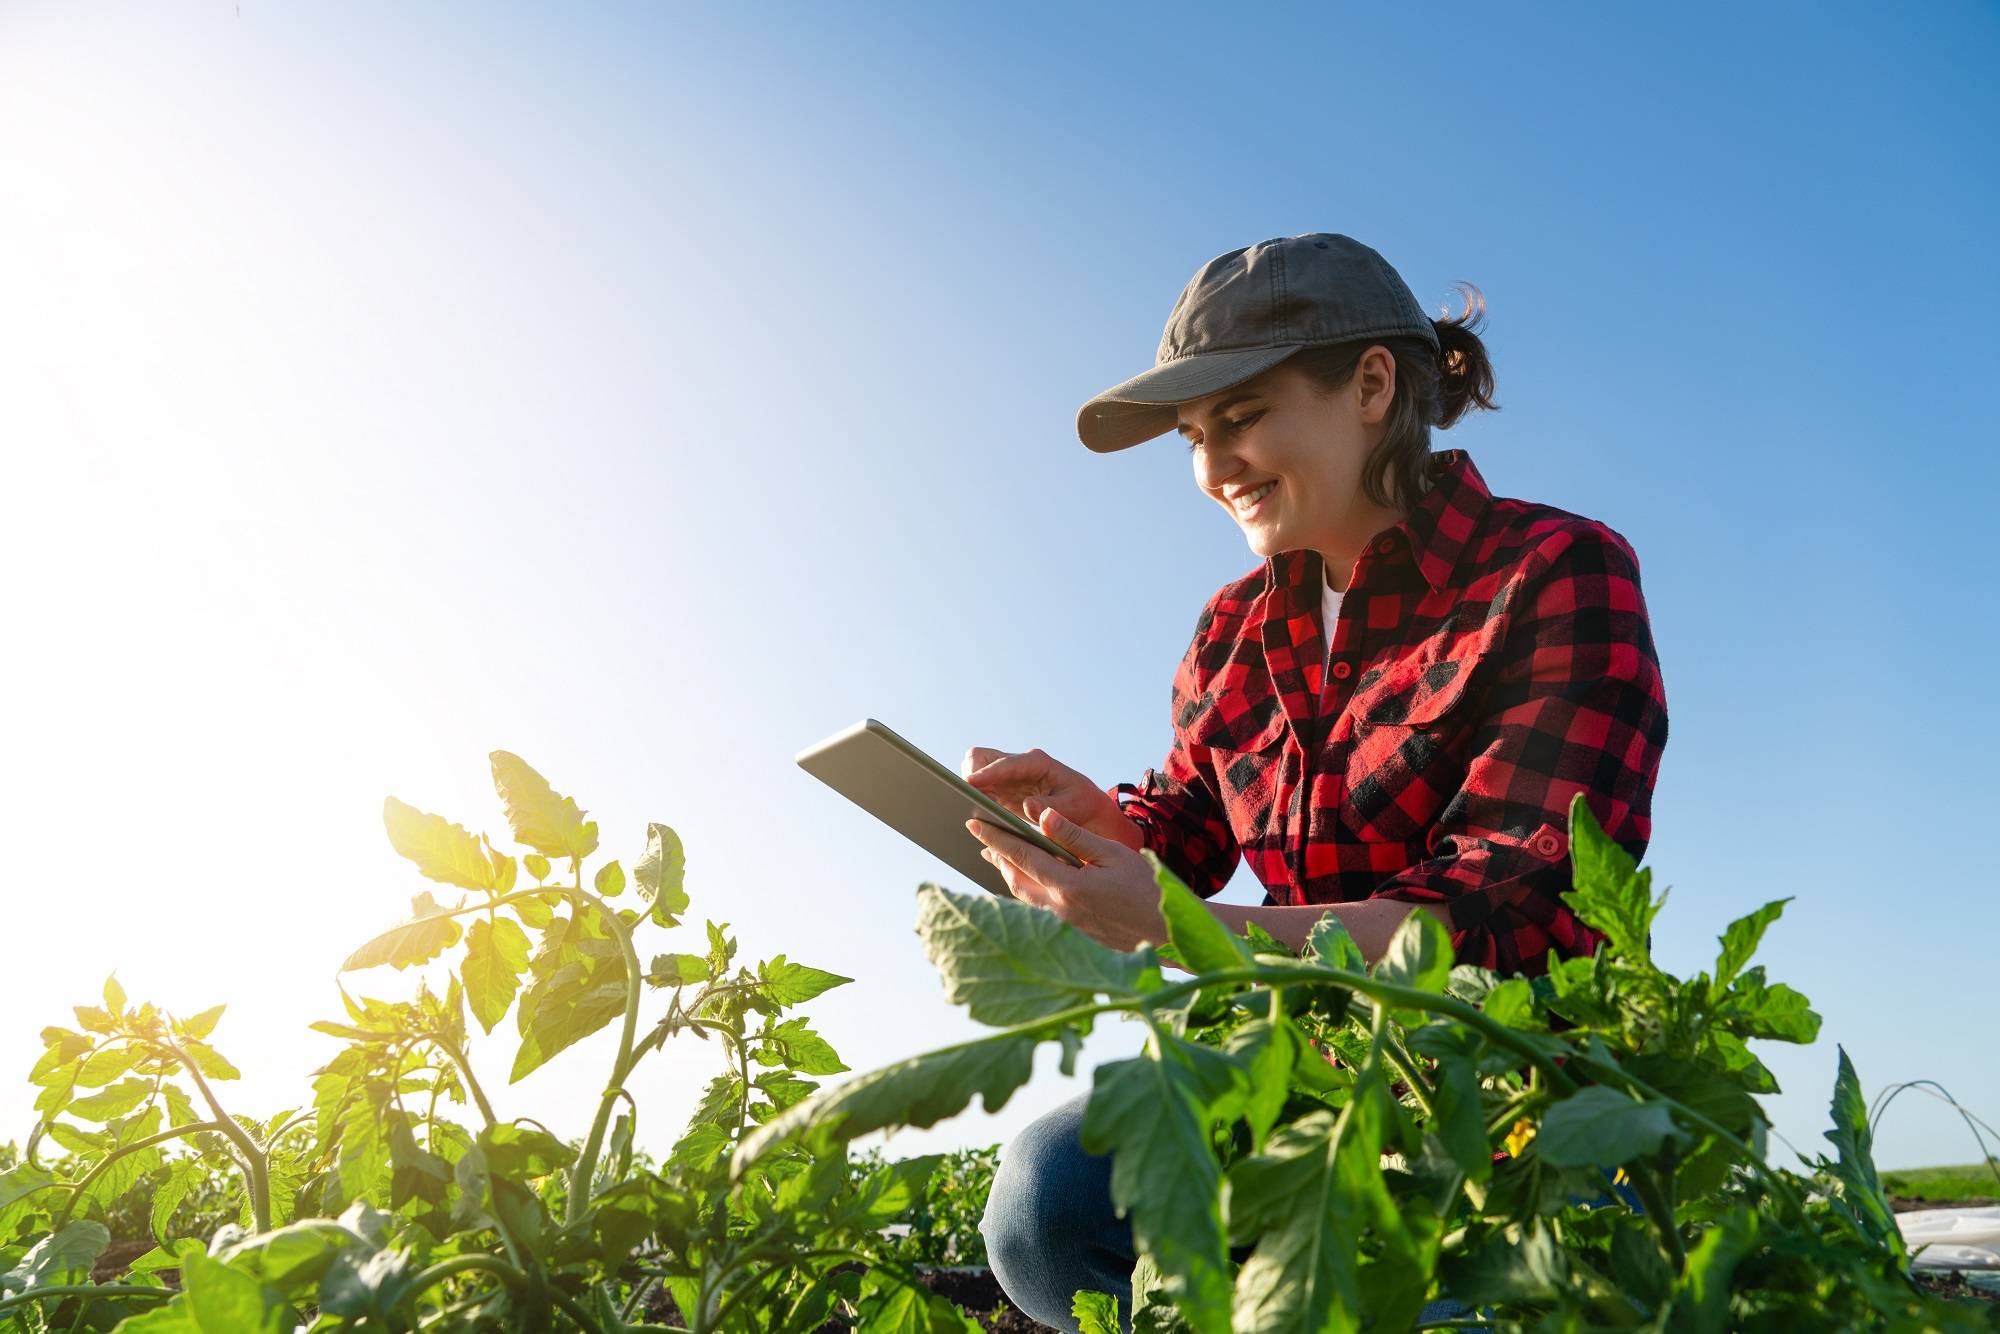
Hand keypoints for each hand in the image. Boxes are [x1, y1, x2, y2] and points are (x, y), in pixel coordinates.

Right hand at [960, 746, 1143, 851]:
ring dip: (971, 787)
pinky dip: (975, 798)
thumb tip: (1029, 806)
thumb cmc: (1082, 805)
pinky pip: (981, 789)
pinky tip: (974, 815)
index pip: (1006, 763)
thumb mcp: (1074, 807)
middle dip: (971, 773)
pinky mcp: (1003, 791)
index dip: (987, 773)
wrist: (1086, 809)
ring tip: (969, 807)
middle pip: (982, 757)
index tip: (969, 783)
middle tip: (966, 796)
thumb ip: (1053, 807)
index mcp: (1038, 763)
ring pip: (977, 770)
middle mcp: (1019, 765)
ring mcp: (1009, 777)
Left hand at [964, 805, 1166, 953]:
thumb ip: (1074, 836)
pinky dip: (1026, 890)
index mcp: (1068, 885)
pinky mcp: (1071, 934)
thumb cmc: (1146, 889)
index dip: (996, 838)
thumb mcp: (1113, 854)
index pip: (1021, 856)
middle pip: (1015, 879)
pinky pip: (1038, 908)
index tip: (975, 823)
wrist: (1167, 933)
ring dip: (1008, 875)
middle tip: (982, 837)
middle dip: (997, 856)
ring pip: (1024, 897)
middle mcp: (1058, 909)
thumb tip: (1042, 816)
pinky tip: (1027, 881)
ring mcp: (1063, 925)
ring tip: (998, 857)